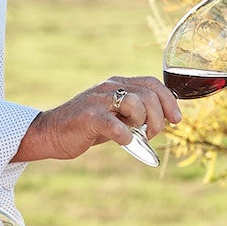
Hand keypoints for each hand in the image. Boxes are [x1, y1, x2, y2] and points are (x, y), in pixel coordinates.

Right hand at [13, 76, 183, 161]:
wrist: (50, 134)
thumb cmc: (85, 127)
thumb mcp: (114, 116)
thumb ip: (134, 113)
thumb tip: (162, 121)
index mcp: (117, 83)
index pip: (152, 83)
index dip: (169, 101)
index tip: (176, 119)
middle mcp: (109, 87)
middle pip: (149, 95)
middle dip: (158, 118)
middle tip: (152, 134)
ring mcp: (98, 100)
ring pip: (136, 104)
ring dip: (143, 123)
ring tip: (135, 135)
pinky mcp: (89, 117)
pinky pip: (116, 125)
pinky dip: (125, 136)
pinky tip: (123, 142)